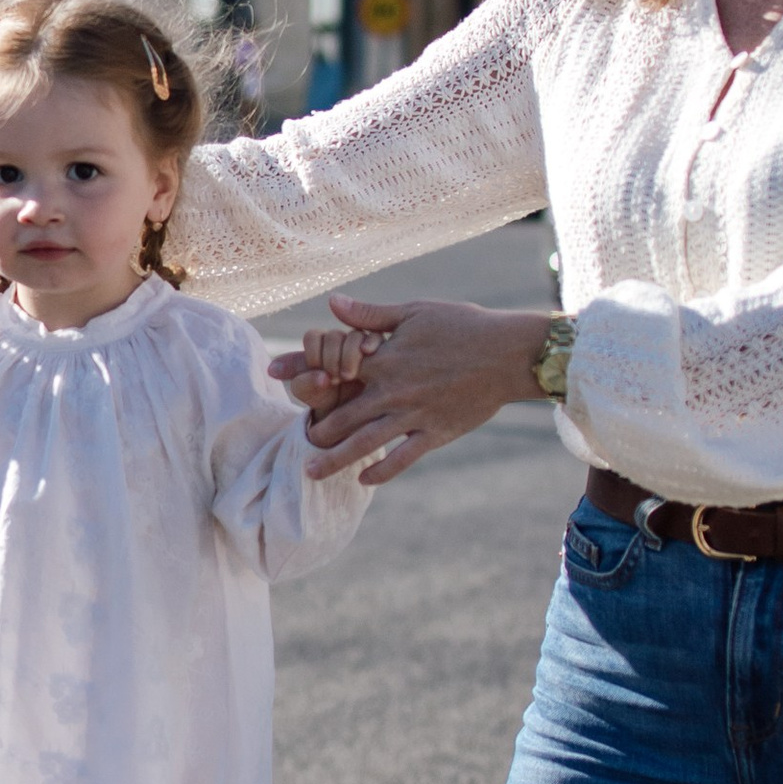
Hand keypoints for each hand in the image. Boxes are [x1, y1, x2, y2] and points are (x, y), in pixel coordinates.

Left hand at [271, 297, 551, 483]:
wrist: (508, 353)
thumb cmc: (462, 325)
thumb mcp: (414, 311)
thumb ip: (370, 314)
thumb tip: (331, 304)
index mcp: (384, 359)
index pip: (331, 367)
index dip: (300, 370)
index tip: (273, 374)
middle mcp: (393, 391)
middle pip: (341, 417)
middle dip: (315, 429)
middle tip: (296, 440)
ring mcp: (413, 415)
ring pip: (364, 444)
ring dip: (335, 460)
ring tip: (311, 473)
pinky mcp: (435, 433)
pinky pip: (402, 458)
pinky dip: (382, 470)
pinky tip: (364, 480)